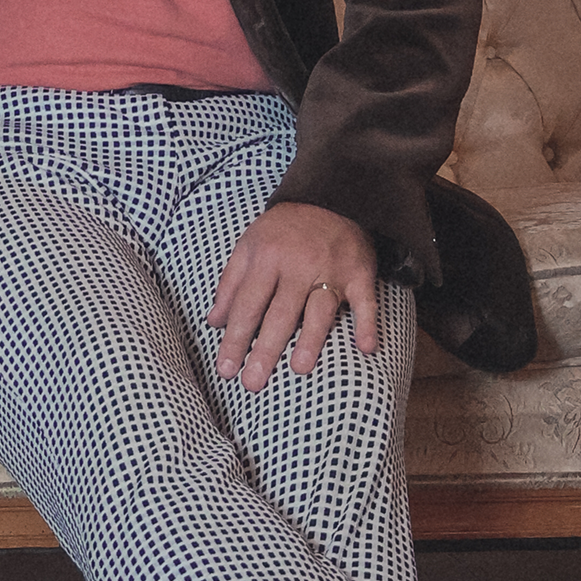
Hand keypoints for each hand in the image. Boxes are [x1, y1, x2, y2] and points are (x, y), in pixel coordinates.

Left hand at [207, 203, 379, 394]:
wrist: (330, 197)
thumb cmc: (283, 230)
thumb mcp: (249, 245)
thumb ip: (230, 283)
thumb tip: (213, 321)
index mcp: (266, 258)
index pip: (247, 305)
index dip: (235, 339)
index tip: (225, 369)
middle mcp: (298, 265)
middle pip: (280, 313)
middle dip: (265, 349)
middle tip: (252, 383)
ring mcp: (331, 270)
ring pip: (319, 309)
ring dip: (311, 339)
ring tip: (298, 369)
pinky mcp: (360, 273)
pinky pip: (365, 301)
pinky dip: (367, 323)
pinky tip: (365, 348)